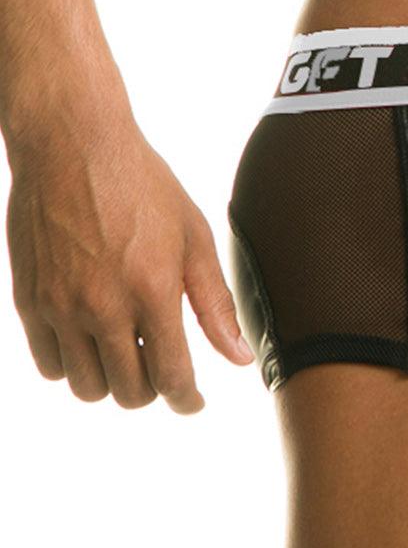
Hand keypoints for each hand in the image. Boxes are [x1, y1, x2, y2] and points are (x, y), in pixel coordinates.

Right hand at [5, 114, 253, 412]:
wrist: (72, 145)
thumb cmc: (144, 186)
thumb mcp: (195, 238)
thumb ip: (215, 305)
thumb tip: (239, 359)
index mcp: (152, 292)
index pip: (171, 377)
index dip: (186, 400)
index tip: (193, 402)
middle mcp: (102, 307)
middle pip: (129, 392)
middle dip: (152, 390)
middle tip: (162, 368)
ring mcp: (60, 306)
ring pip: (86, 387)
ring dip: (112, 381)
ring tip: (127, 352)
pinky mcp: (28, 299)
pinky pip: (49, 364)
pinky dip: (73, 364)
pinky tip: (92, 340)